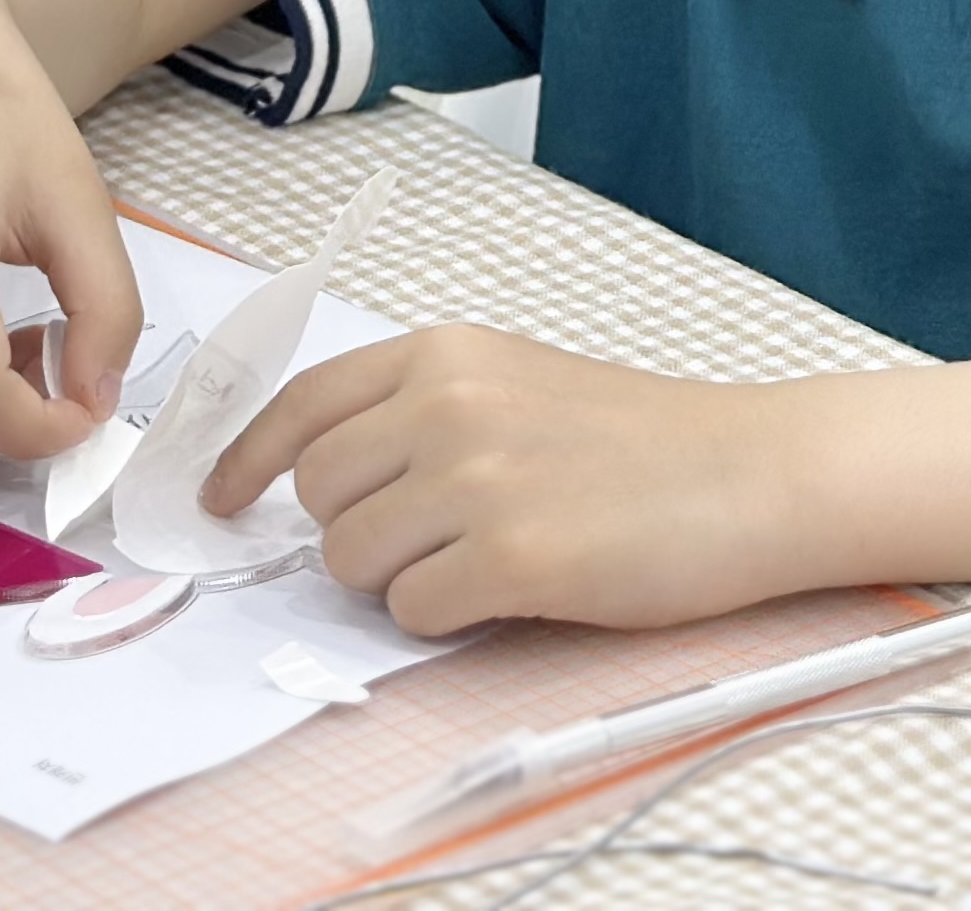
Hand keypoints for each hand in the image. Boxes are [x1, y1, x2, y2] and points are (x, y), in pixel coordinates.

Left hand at [208, 326, 795, 636]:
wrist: (748, 474)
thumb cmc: (642, 438)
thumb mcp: (518, 380)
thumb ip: (421, 408)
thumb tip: (322, 475)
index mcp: (445, 353)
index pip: (301, 405)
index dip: (245, 461)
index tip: (221, 499)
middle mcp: (447, 406)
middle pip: (318, 493)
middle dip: (353, 529)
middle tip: (426, 538)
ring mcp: (476, 482)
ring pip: (353, 560)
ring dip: (400, 579)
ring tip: (481, 560)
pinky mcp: (510, 560)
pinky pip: (413, 613)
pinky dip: (447, 617)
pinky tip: (513, 589)